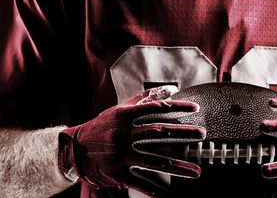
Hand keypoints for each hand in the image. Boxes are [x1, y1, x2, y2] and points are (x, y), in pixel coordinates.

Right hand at [58, 86, 205, 195]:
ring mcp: (120, 155)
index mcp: (124, 116)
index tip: (195, 108)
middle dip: (183, 134)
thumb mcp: (120, 110)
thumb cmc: (101, 127)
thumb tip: (169, 89)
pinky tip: (169, 194)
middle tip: (202, 134)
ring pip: (154, 161)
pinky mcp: (117, 173)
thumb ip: (145, 99)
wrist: (75, 148)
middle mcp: (123, 134)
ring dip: (177, 167)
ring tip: (196, 171)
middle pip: (158, 133)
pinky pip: (139, 182)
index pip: (155, 108)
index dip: (176, 107)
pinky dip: (155, 190)